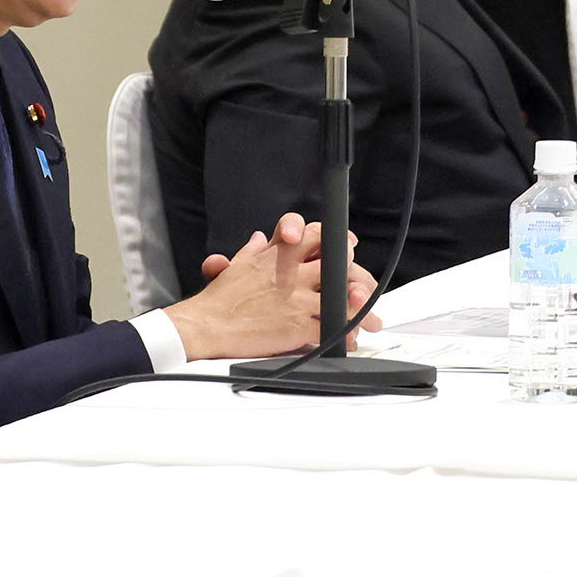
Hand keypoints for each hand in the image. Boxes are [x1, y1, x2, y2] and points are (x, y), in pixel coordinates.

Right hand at [169, 213, 380, 360]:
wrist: (206, 326)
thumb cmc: (219, 300)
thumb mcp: (236, 267)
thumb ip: (253, 250)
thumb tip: (260, 237)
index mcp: (276, 256)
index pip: (315, 236)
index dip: (336, 240)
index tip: (347, 248)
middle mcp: (290, 273)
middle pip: (338, 263)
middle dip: (357, 275)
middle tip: (366, 287)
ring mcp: (297, 298)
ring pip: (343, 295)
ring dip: (361, 307)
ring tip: (370, 319)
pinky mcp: (298, 325)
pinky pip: (332, 328)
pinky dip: (345, 336)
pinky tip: (350, 341)